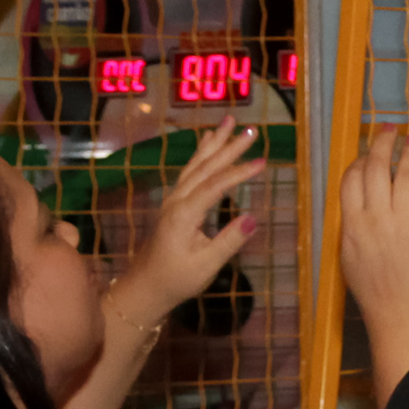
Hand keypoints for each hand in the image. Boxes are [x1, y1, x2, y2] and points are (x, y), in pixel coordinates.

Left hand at [110, 122, 265, 326]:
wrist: (146, 286)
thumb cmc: (177, 279)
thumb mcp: (206, 265)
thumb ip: (229, 241)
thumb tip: (253, 219)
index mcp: (184, 214)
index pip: (215, 186)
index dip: (239, 173)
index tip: (262, 162)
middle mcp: (177, 200)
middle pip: (205, 168)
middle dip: (228, 147)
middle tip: (249, 129)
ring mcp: (173, 200)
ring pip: (195, 165)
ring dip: (213, 143)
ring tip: (227, 122)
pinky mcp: (174, 203)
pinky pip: (190, 171)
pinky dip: (201, 154)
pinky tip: (206, 142)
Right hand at [336, 129, 408, 408]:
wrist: (400, 316)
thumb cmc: (375, 292)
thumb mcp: (349, 257)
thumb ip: (352, 226)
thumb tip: (356, 202)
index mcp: (350, 225)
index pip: (350, 180)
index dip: (359, 160)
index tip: (368, 151)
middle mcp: (374, 220)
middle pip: (375, 170)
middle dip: (382, 144)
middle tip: (391, 130)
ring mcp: (403, 223)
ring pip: (404, 176)